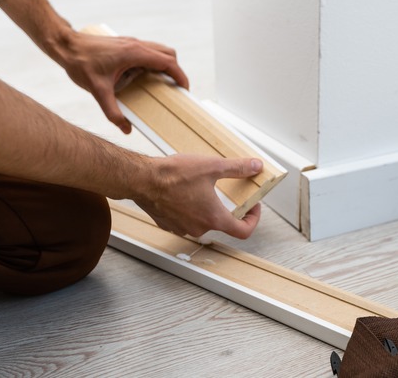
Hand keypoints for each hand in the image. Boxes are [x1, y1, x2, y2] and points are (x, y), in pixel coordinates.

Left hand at [56, 31, 188, 133]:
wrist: (65, 45)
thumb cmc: (80, 63)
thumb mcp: (97, 91)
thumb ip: (112, 112)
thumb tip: (126, 129)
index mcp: (135, 53)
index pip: (168, 62)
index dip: (180, 76)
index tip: (184, 89)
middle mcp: (136, 45)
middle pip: (168, 54)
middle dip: (176, 70)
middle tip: (175, 88)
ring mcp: (131, 43)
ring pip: (159, 50)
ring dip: (165, 65)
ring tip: (161, 83)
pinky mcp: (125, 44)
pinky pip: (147, 51)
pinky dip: (153, 62)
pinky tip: (142, 76)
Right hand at [135, 155, 262, 238]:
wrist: (143, 179)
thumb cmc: (173, 175)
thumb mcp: (212, 166)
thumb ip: (237, 168)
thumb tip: (255, 166)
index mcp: (214, 217)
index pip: (243, 231)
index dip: (253, 220)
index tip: (252, 208)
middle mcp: (199, 227)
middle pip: (223, 223)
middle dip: (228, 208)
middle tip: (228, 192)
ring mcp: (182, 228)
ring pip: (202, 221)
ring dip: (206, 208)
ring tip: (202, 189)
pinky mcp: (168, 224)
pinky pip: (185, 220)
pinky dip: (189, 209)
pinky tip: (184, 193)